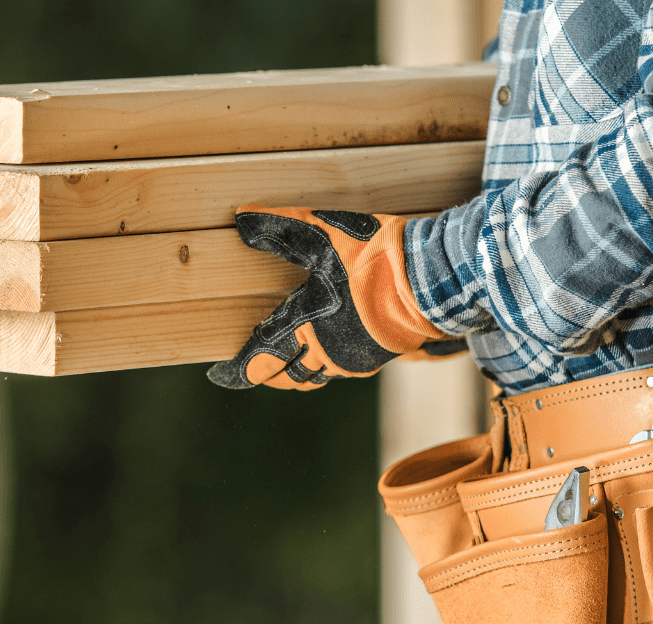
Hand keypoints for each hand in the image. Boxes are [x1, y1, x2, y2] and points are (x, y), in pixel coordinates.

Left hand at [207, 206, 447, 389]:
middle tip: (255, 369)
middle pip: (288, 375)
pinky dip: (325, 365)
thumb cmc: (374, 257)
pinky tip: (328, 351)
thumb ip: (281, 228)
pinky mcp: (378, 355)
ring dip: (297, 371)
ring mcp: (353, 358)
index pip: (262, 358)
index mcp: (305, 326)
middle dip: (268, 373)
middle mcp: (326, 351)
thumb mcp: (322, 233)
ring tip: (287, 363)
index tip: (221, 374)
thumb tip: (241, 218)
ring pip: (316, 376)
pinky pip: (341, 369)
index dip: (240, 369)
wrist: (430, 279)